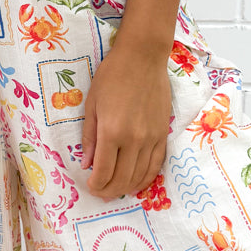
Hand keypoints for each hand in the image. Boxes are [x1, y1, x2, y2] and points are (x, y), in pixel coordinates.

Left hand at [80, 41, 172, 199]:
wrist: (143, 58)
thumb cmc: (112, 76)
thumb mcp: (92, 105)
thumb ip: (89, 137)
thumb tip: (87, 164)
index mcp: (111, 131)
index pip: (104, 171)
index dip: (95, 185)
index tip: (89, 186)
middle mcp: (133, 139)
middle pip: (122, 179)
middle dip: (109, 191)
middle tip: (100, 193)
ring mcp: (151, 138)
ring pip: (140, 176)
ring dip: (127, 188)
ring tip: (116, 190)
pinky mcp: (163, 134)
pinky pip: (156, 164)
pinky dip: (146, 178)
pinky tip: (137, 182)